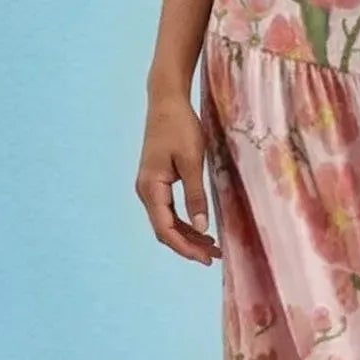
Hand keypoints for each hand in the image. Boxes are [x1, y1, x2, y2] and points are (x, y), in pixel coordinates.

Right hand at [136, 93, 221, 264]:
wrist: (166, 101)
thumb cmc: (180, 127)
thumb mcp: (192, 162)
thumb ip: (196, 196)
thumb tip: (203, 228)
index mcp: (151, 188)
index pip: (165, 229)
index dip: (185, 247)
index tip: (206, 259)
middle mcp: (145, 191)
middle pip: (165, 230)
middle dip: (188, 246)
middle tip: (214, 257)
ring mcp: (149, 187)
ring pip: (167, 221)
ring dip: (188, 236)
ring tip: (212, 247)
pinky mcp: (157, 181)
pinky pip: (169, 210)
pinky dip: (184, 222)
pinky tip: (202, 228)